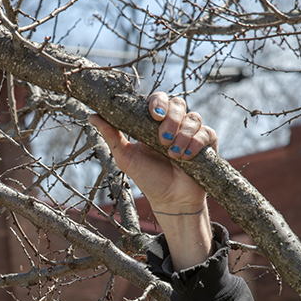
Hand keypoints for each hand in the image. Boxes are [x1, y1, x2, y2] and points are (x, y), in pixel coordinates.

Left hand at [89, 92, 216, 213]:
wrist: (171, 201)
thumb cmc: (148, 179)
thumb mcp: (126, 157)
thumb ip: (112, 135)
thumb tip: (92, 116)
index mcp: (153, 124)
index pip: (158, 100)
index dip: (157, 102)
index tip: (154, 115)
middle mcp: (174, 124)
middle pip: (177, 103)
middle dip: (171, 118)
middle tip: (162, 139)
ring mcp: (191, 133)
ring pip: (192, 118)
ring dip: (182, 135)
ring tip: (173, 155)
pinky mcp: (207, 144)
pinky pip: (206, 132)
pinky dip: (196, 143)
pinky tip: (186, 157)